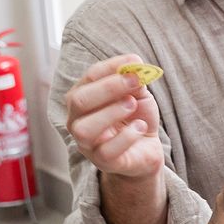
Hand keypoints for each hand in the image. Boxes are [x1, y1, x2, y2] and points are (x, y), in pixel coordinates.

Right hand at [65, 54, 163, 178]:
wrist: (146, 149)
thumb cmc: (136, 118)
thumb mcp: (138, 96)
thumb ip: (134, 81)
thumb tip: (134, 65)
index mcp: (83, 98)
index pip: (89, 77)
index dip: (111, 67)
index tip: (135, 62)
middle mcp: (77, 120)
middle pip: (78, 100)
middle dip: (108, 88)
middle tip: (134, 82)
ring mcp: (86, 143)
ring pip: (84, 129)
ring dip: (111, 112)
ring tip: (132, 105)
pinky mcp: (102, 161)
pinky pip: (106, 151)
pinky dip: (126, 136)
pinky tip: (140, 127)